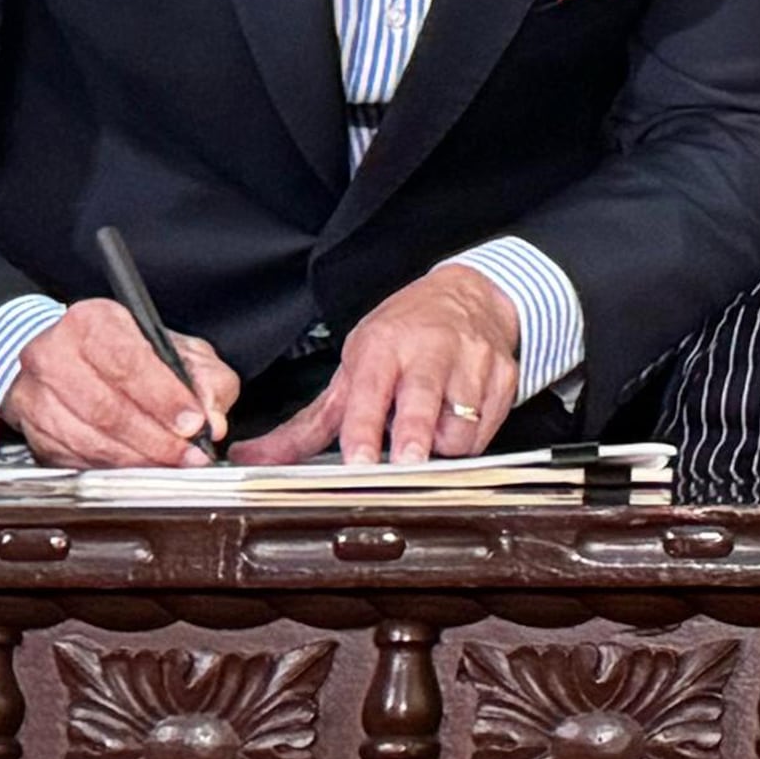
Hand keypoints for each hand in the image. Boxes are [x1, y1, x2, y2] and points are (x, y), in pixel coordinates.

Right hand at [0, 298, 241, 468]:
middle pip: (105, 408)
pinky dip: (111, 470)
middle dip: (154, 439)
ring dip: (136, 461)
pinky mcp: (31, 431)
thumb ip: (205, 378)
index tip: (193, 423)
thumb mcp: (177, 349)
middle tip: (188, 455)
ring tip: (170, 465)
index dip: (164, 398)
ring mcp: (35, 395)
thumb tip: (212, 419)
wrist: (67, 359)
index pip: (127, 363)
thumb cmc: (125, 352)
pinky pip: (73, 460)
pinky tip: (138, 469)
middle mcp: (53, 355)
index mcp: (91, 322)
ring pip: (88, 440)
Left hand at [238, 264, 523, 466]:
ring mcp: (471, 363)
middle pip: (423, 402)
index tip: (359, 462)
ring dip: (444, 445)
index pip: (370, 392)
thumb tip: (255, 457)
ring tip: (430, 436)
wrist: (472, 294)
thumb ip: (309, 423)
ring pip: (462, 425)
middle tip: (407, 463)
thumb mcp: (354, 366)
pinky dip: (471, 441)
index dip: (364, 430)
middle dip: (416, 435)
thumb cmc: (405, 334)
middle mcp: (429, 350)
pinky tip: (458, 424)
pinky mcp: (504, 378)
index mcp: (383, 347)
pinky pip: (489, 430)